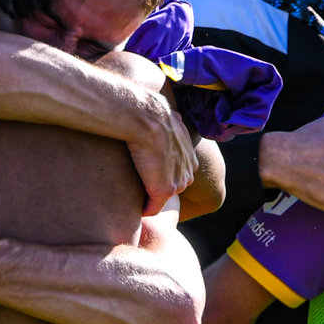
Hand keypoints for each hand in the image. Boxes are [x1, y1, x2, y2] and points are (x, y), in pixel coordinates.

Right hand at [127, 92, 197, 216]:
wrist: (148, 119)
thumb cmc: (153, 114)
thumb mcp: (171, 118)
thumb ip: (172, 125)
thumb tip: (165, 116)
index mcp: (190, 156)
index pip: (178, 172)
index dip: (162, 174)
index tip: (148, 172)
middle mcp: (188, 171)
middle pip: (173, 187)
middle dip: (158, 188)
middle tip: (139, 185)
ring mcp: (177, 182)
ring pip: (162, 197)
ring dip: (150, 198)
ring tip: (134, 194)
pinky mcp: (164, 191)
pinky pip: (153, 208)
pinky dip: (144, 209)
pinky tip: (134, 206)